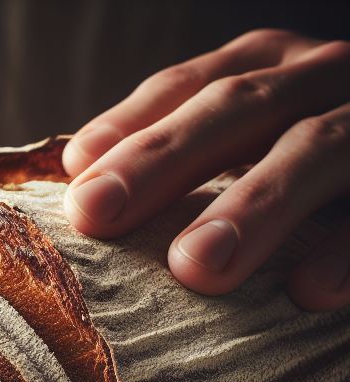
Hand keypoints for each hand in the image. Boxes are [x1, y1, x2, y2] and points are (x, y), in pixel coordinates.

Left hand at [61, 29, 349, 310]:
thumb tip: (84, 196)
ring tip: (196, 267)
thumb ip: (189, 165)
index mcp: (270, 72)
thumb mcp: (254, 146)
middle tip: (97, 213)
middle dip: (163, 160)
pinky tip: (309, 292)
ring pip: (318, 149)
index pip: (190, 88)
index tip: (75, 174)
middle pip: (239, 108)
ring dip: (255, 206)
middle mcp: (323, 80)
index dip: (132, 126)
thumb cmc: (311, 175)